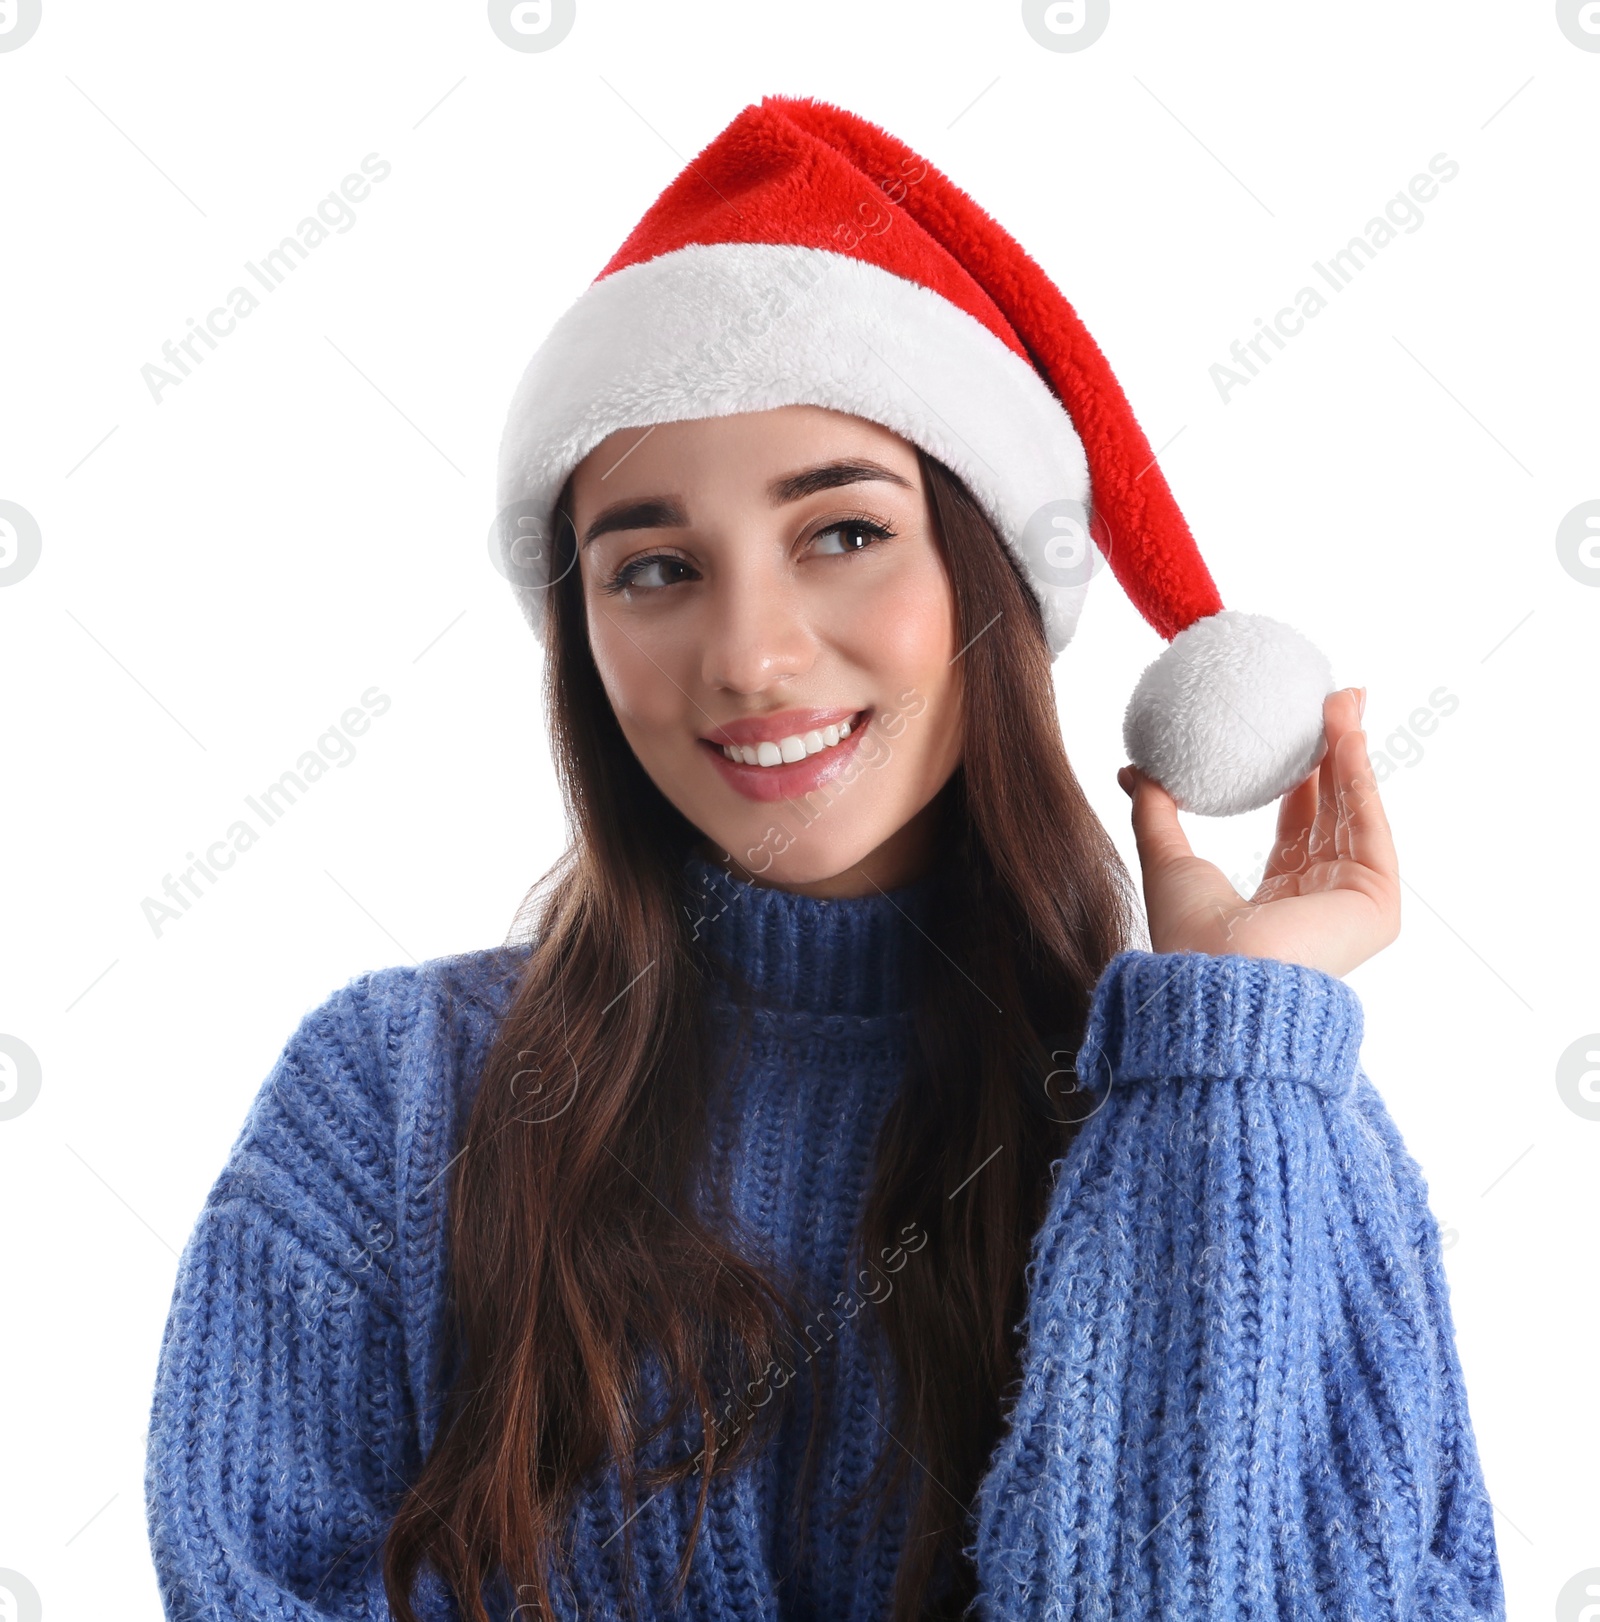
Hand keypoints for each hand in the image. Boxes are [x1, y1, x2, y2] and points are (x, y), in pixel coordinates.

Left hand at [1116, 687, 1399, 977]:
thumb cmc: (1188, 938)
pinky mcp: (1376, 904)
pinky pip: (1368, 825)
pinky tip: (1345, 735)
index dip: (1300, 772)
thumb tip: (1131, 770)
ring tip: (1343, 699)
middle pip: (1334, 810)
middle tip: (1332, 698)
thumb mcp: (1166, 859)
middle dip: (1336, 751)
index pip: (1296, 823)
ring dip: (1351, 751)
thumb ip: (1155, 812)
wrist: (1217, 982)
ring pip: (1355, 810)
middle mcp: (1320, 899)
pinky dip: (1359, 777)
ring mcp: (1351, 903)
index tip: (1293, 723)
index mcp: (1277, 900)